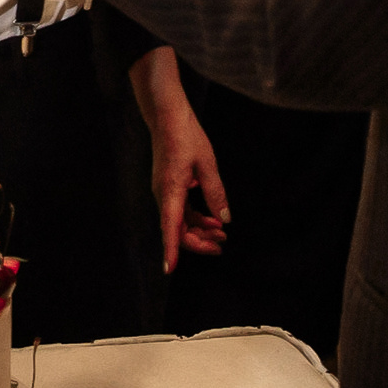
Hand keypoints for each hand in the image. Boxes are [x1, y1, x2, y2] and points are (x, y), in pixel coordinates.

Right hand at [134, 50, 229, 265]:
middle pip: (178, 229)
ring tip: (222, 232)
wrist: (166, 116)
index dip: (171, 250)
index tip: (170, 270)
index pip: (171, 228)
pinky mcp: (168, 186)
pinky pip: (180, 210)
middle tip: (222, 245)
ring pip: (179, 221)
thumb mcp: (207, 164)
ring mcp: (164, 191)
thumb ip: (216, 193)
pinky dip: (195, 217)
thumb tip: (224, 220)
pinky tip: (212, 216)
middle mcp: (163, 195)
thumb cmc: (186, 136)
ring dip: (199, 229)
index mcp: (171, 191)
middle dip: (199, 241)